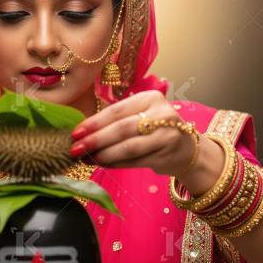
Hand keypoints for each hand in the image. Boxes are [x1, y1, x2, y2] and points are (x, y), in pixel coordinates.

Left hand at [69, 90, 196, 176]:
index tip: (75, 133)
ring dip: (104, 154)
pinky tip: (102, 165)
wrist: (188, 149)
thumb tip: (82, 134)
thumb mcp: (140, 116)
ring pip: (129, 147)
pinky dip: (116, 164)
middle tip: (75, 149)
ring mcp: (167, 135)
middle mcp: (162, 114)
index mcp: (150, 98)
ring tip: (87, 158)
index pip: (117, 110)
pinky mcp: (167, 155)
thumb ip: (116, 122)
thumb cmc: (155, 130)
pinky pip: (135, 161)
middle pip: (122, 128)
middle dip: (96, 140)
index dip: (94, 122)